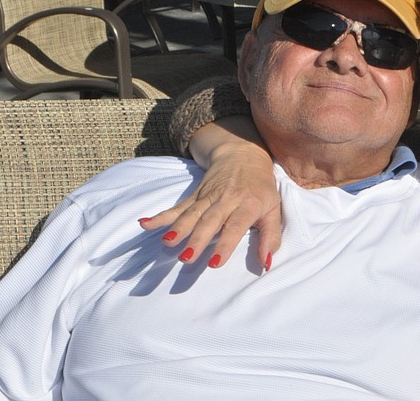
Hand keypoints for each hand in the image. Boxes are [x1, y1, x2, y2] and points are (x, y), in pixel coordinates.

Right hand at [139, 118, 280, 269]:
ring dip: (178, 228)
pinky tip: (145, 224)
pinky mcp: (195, 195)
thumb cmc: (261, 188)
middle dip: (197, 239)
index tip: (214, 263)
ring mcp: (208, 197)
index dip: (225, 244)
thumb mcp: (274, 209)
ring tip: (167, 242)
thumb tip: (267, 264)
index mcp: (248, 204)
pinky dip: (161, 216)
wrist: (244, 155)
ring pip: (191, 214)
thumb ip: (271, 237)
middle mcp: (226, 200)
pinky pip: (177, 207)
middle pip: (209, 221)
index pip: (235, 226)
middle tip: (187, 258)